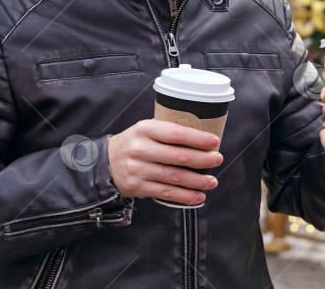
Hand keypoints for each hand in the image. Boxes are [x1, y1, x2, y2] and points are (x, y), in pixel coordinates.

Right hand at [107, 119, 222, 205]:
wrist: (106, 162)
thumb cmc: (136, 142)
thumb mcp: (147, 129)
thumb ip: (169, 131)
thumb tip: (203, 137)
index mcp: (145, 129)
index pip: (177, 134)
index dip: (198, 139)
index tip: (215, 142)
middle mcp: (140, 149)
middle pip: (179, 157)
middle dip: (203, 160)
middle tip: (218, 160)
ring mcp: (138, 170)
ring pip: (175, 177)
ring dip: (198, 181)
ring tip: (212, 181)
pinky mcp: (138, 187)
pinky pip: (166, 193)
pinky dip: (185, 196)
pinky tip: (199, 196)